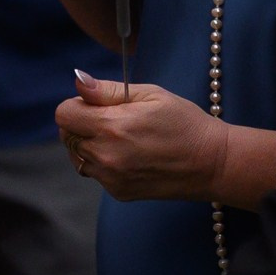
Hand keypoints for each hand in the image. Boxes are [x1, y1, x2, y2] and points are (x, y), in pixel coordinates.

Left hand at [56, 74, 230, 202]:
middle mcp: (105, 155)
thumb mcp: (150, 94)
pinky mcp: (118, 192)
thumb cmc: (184, 122)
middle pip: (68, 136)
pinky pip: (96, 173)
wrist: (211, 162)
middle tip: (113, 121)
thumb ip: (107, 90)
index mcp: (111, 126)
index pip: (63, 115)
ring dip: (91, 146)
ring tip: (124, 140)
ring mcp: (111, 177)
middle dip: (82, 125)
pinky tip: (132, 157)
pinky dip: (105, 164)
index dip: (77, 106)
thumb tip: (78, 82)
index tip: (96, 105)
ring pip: (79, 157)